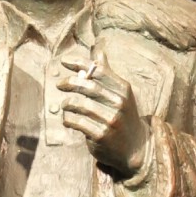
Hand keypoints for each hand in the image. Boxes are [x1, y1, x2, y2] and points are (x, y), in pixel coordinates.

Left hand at [57, 49, 149, 178]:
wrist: (135, 149)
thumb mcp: (121, 94)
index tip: (64, 62)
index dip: (79, 63)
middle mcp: (119, 103)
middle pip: (88, 86)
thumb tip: (97, 48)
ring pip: (80, 105)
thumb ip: (107, 73)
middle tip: (60, 84)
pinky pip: (77, 122)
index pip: (99, 70)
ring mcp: (110, 120)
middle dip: (70, 82)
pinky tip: (68, 119)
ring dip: (67, 103)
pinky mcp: (100, 135)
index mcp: (123, 90)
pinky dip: (68, 119)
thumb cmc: (124, 117)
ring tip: (64, 104)